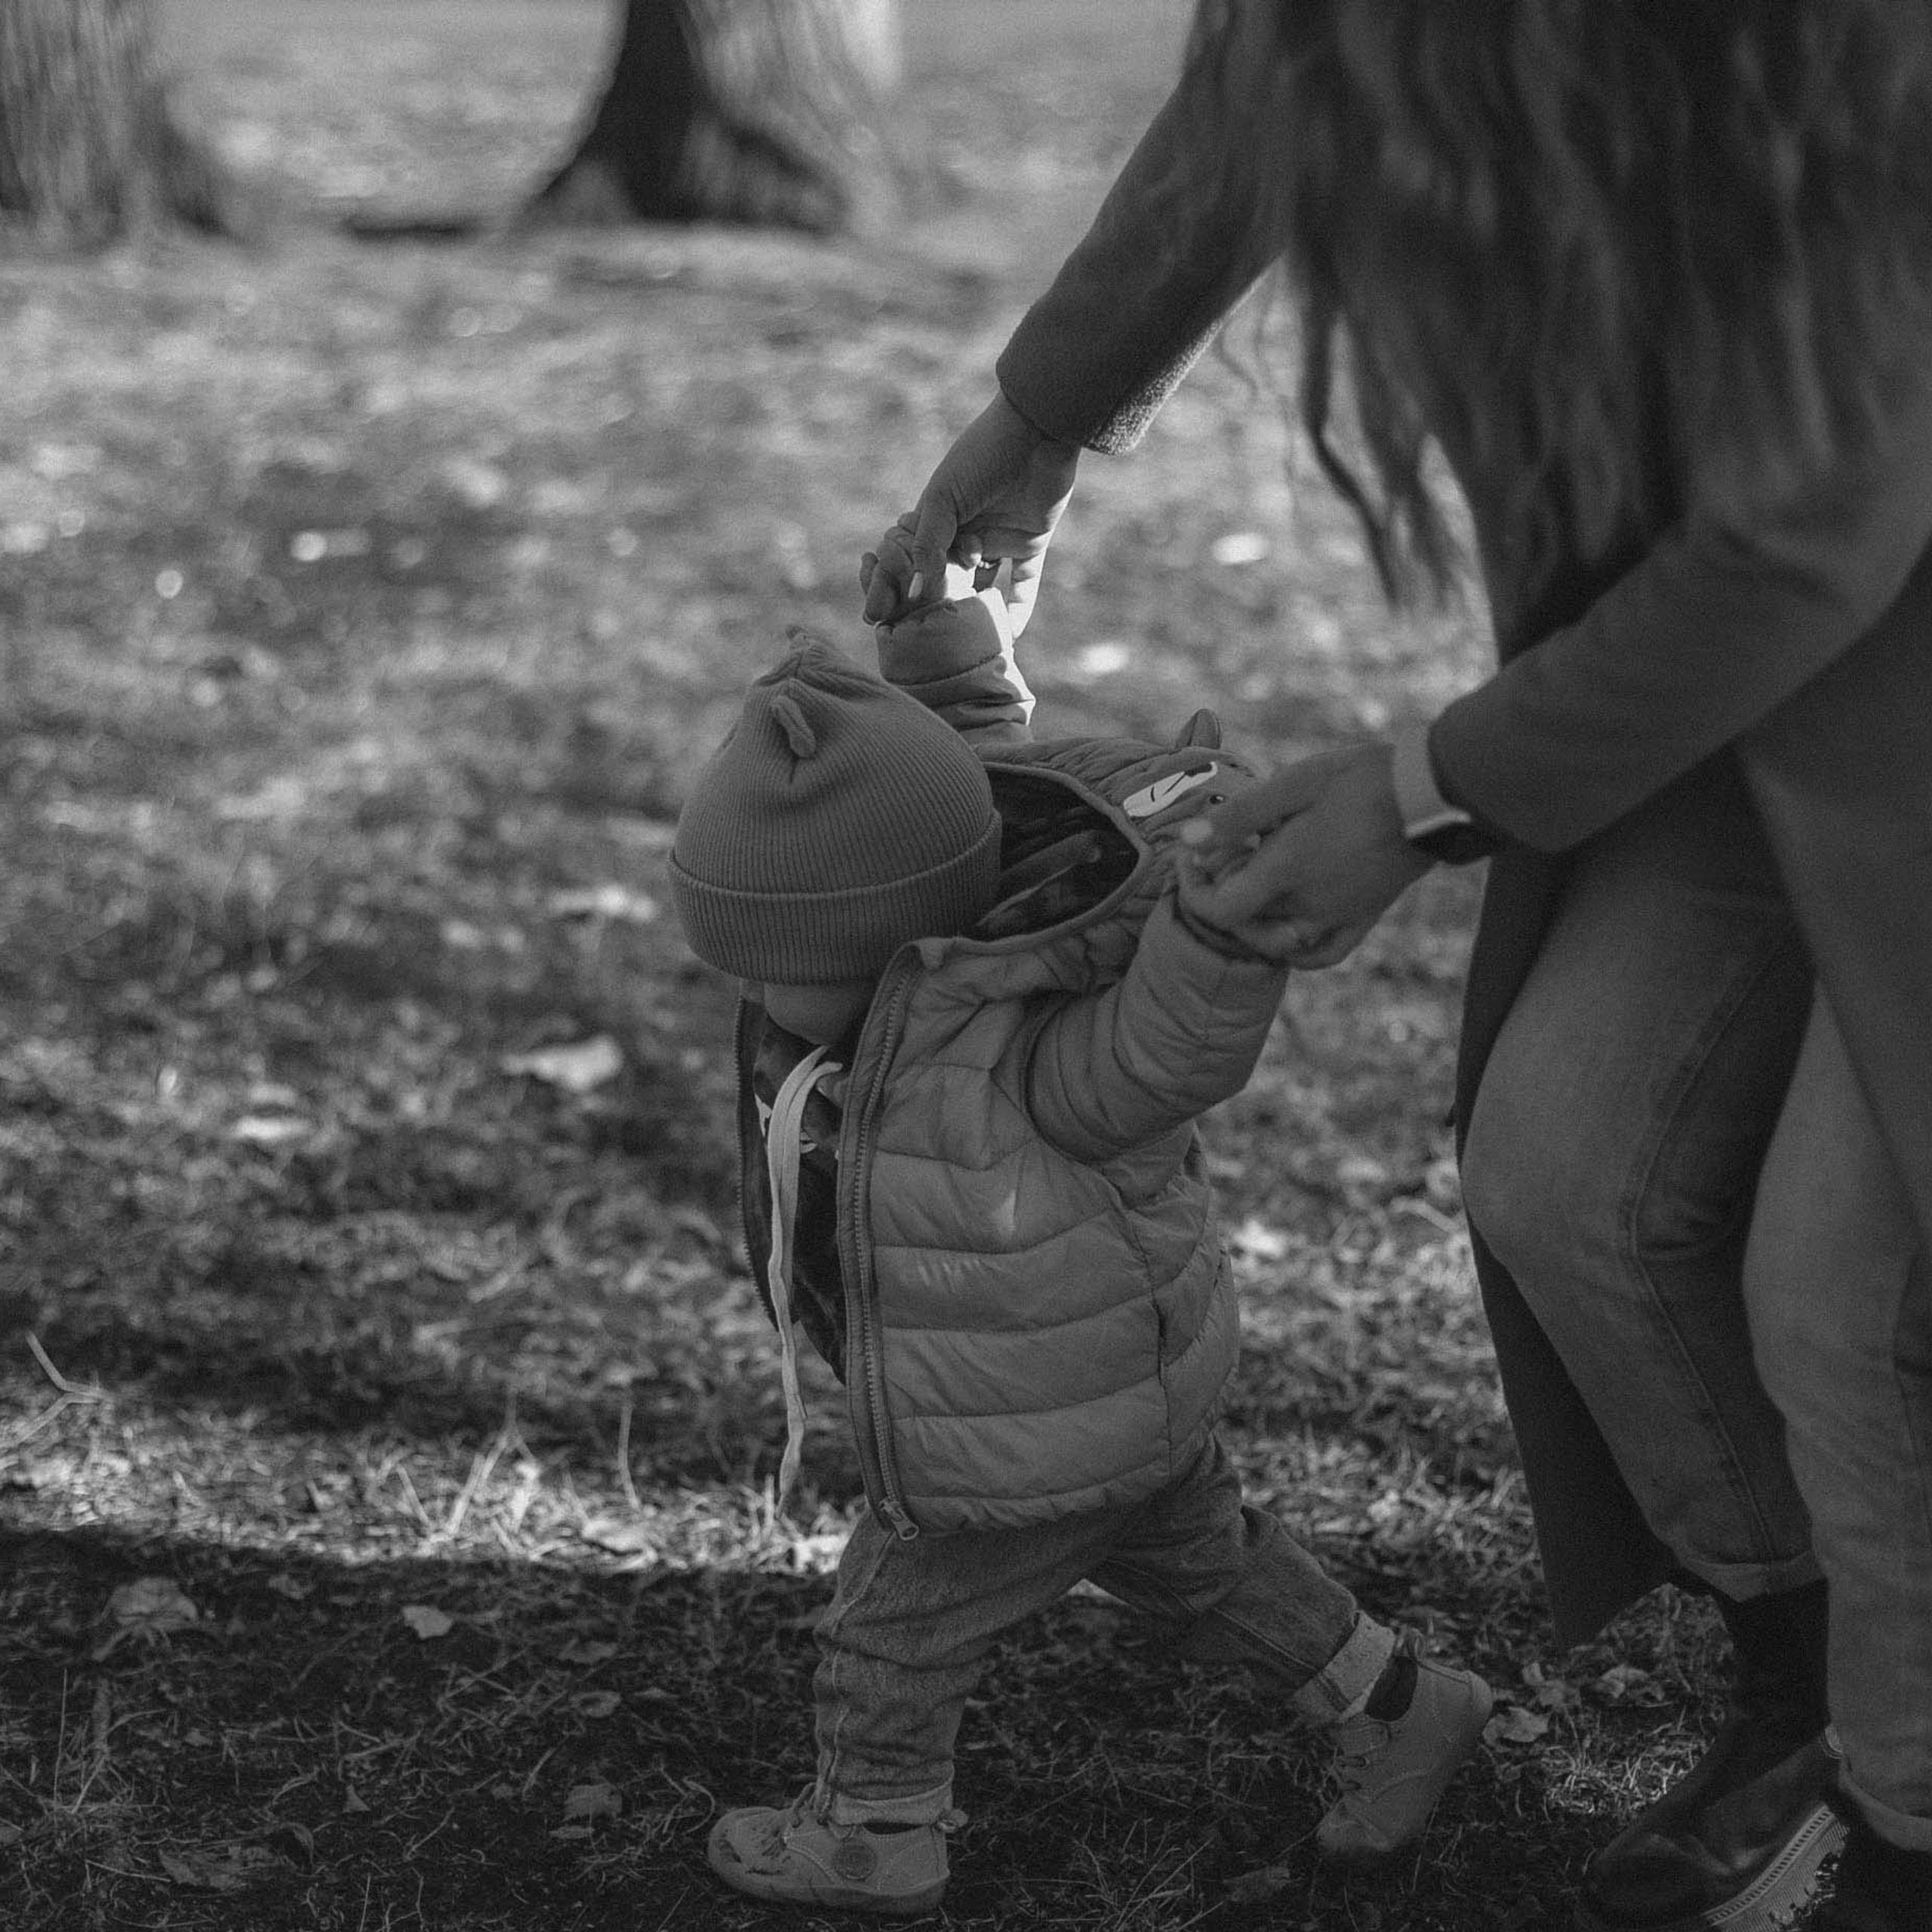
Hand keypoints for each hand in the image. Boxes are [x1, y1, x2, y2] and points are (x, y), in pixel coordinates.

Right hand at [859, 393, 1079, 634]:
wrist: (1038, 432)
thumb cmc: (982, 455)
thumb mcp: (943, 500)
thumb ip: (928, 547)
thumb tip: (915, 595)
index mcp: (937, 517)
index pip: (912, 561)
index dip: (897, 588)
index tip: (880, 617)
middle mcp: (965, 531)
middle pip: (945, 579)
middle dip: (933, 607)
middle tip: (919, 639)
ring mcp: (998, 538)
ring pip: (983, 587)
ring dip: (975, 613)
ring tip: (963, 647)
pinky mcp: (1031, 543)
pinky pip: (1025, 584)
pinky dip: (1019, 609)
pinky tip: (1009, 636)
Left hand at [1176, 742, 1430, 965]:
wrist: (1430, 795)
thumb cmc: (1360, 780)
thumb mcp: (1293, 784)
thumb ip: (1238, 816)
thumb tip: (1188, 839)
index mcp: (1284, 872)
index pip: (1218, 910)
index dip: (1192, 890)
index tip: (1190, 858)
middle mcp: (1307, 905)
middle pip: (1243, 926)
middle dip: (1219, 895)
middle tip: (1219, 857)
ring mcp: (1337, 916)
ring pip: (1277, 945)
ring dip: (1251, 924)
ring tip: (1249, 884)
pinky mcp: (1364, 917)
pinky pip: (1321, 954)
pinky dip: (1295, 951)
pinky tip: (1286, 928)